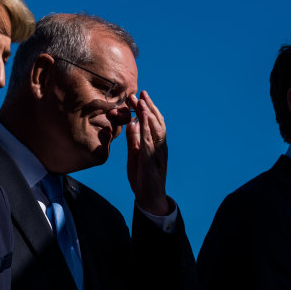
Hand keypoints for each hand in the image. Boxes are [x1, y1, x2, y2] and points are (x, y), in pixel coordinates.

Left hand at [126, 91, 169, 215]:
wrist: (149, 198)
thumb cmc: (142, 177)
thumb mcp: (135, 154)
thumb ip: (134, 140)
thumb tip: (131, 123)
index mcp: (155, 144)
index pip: (152, 122)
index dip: (146, 108)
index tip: (139, 95)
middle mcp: (160, 147)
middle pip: (156, 123)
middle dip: (148, 107)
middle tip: (140, 93)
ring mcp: (157, 154)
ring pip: (156, 130)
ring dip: (148, 116)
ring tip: (142, 103)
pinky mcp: (152, 162)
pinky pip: (150, 144)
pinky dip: (146, 131)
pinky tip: (141, 122)